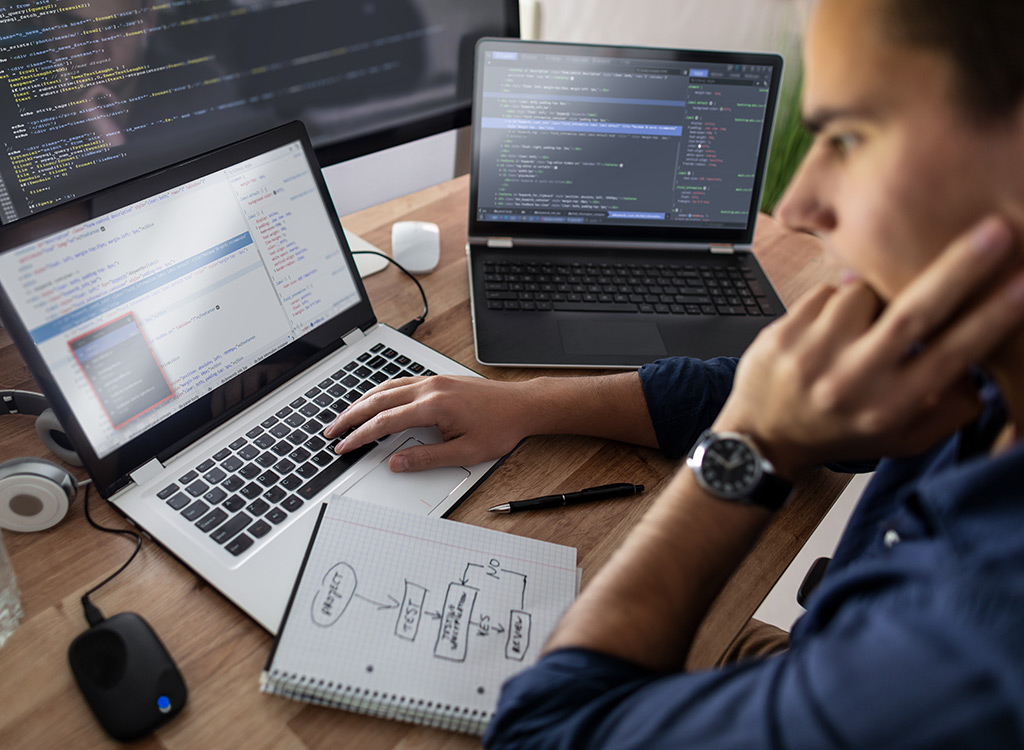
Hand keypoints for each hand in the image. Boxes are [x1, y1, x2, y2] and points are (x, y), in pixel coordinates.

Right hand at [323, 375, 539, 471]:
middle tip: (331, 431)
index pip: (385, 422)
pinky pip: (400, 382)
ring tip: (344, 417)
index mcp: (433, 405)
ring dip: (362, 402)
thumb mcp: (464, 452)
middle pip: (378, 400)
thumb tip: (396, 463)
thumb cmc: (500, 427)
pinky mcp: (438, 379)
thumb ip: (426, 458)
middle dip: (351, 416)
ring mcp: (433, 380)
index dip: (360, 436)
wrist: (522, 405)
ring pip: (386, 387)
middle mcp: (429, 388)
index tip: (344, 446)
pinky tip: (374, 400)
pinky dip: (380, 392)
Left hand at [713, 216, 1023, 478]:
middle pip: (913, 314)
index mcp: (889, 406)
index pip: (950, 356)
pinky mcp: (782, 332)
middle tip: (996, 231)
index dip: (992, 318)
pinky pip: (827, 292)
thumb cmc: (843, 432)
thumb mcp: (903, 439)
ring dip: (873, 295)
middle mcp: (851, 379)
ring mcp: (813, 354)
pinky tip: (831, 329)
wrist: (762, 437)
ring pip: (864, 293)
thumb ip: (950, 409)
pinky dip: (837, 301)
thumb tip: (981, 369)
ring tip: (863, 327)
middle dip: (959, 270)